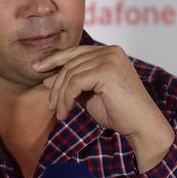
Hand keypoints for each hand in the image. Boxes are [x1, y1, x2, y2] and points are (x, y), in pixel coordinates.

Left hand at [32, 45, 173, 171]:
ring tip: (59, 113)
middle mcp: (110, 51)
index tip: (36, 68)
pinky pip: (74, 84)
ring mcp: (109, 59)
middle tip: (50, 106)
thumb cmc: (118, 112)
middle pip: (69, 63)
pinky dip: (66, 99)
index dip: (53, 59)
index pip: (74, 52)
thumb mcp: (88, 95)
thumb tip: (46, 77)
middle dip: (56, 85)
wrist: (141, 126)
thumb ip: (71, 83)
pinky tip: (65, 113)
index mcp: (109, 52)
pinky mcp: (106, 71)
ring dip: (60, 96)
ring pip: (70, 74)